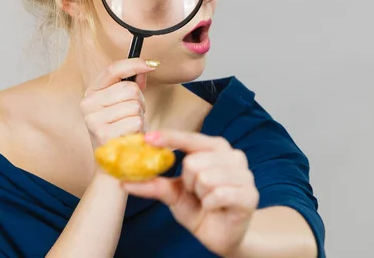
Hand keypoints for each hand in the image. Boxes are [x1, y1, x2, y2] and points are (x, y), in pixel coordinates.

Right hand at [81, 58, 158, 147]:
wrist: (113, 160)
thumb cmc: (121, 128)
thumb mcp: (124, 102)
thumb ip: (133, 83)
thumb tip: (146, 67)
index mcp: (92, 92)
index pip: (113, 69)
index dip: (134, 64)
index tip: (152, 64)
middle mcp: (88, 104)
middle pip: (129, 89)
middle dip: (139, 101)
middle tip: (133, 113)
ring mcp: (93, 120)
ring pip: (134, 105)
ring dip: (139, 115)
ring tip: (130, 125)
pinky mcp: (103, 134)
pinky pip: (135, 121)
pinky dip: (139, 128)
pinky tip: (129, 134)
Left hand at [122, 130, 258, 256]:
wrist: (222, 236)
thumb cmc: (200, 208)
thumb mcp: (174, 194)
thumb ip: (154, 184)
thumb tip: (123, 181)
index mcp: (215, 148)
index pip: (190, 137)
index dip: (169, 137)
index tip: (148, 138)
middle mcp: (233, 155)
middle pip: (193, 161)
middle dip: (187, 182)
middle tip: (195, 192)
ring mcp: (244, 174)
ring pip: (206, 178)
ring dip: (200, 195)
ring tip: (207, 200)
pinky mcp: (250, 195)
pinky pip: (218, 194)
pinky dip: (210, 204)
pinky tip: (215, 208)